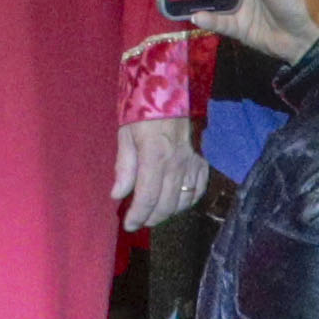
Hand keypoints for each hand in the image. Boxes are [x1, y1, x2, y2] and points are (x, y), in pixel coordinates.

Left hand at [110, 112, 206, 229]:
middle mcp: (177, 164)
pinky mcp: (201, 161)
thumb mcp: (125, 136)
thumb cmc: (142, 113)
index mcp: (155, 157)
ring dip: (168, 212)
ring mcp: (192, 163)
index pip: (147, 197)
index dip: (138, 215)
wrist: (169, 93)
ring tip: (153, 212)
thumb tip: (117, 195)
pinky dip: (188, 201)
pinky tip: (176, 202)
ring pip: (183, 201)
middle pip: (166, 204)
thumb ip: (124, 168)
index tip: (129, 225)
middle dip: (151, 218)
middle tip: (138, 220)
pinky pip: (198, 189)